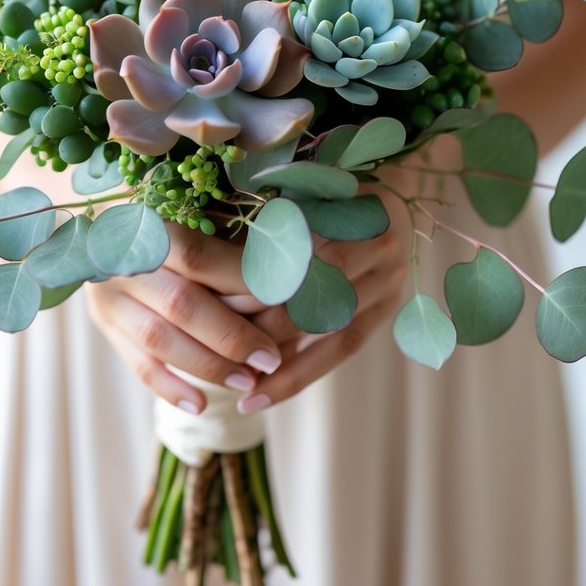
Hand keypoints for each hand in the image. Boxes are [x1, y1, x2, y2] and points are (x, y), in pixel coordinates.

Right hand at [84, 222, 283, 413]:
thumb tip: (288, 275)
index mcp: (149, 222)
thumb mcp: (197, 213)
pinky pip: (136, 363)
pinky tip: (202, 404)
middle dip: (231, 336)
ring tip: (247, 382)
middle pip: (180, 304)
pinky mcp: (105, 323)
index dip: (242, 282)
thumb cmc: (173, 211)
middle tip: (270, 359)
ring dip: (207, 366)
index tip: (284, 303)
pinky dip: (170, 388)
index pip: (199, 256)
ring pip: (158, 340)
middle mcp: (123, 259)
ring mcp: (108, 295)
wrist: (107, 219)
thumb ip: (231, 240)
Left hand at [85, 220, 405, 413]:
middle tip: (210, 339)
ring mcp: (389, 280)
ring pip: (324, 328)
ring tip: (232, 384)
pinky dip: (297, 377)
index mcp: (353, 204)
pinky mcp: (388, 310)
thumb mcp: (301, 186)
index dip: (249, 274)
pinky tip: (258, 398)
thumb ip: (264, 213)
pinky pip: (340, 351)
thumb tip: (188, 235)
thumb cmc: (327, 188)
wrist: (396, 195)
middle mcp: (379, 244)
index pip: (295, 249)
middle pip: (310, 291)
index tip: (202, 291)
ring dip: (275, 359)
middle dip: (257, 318)